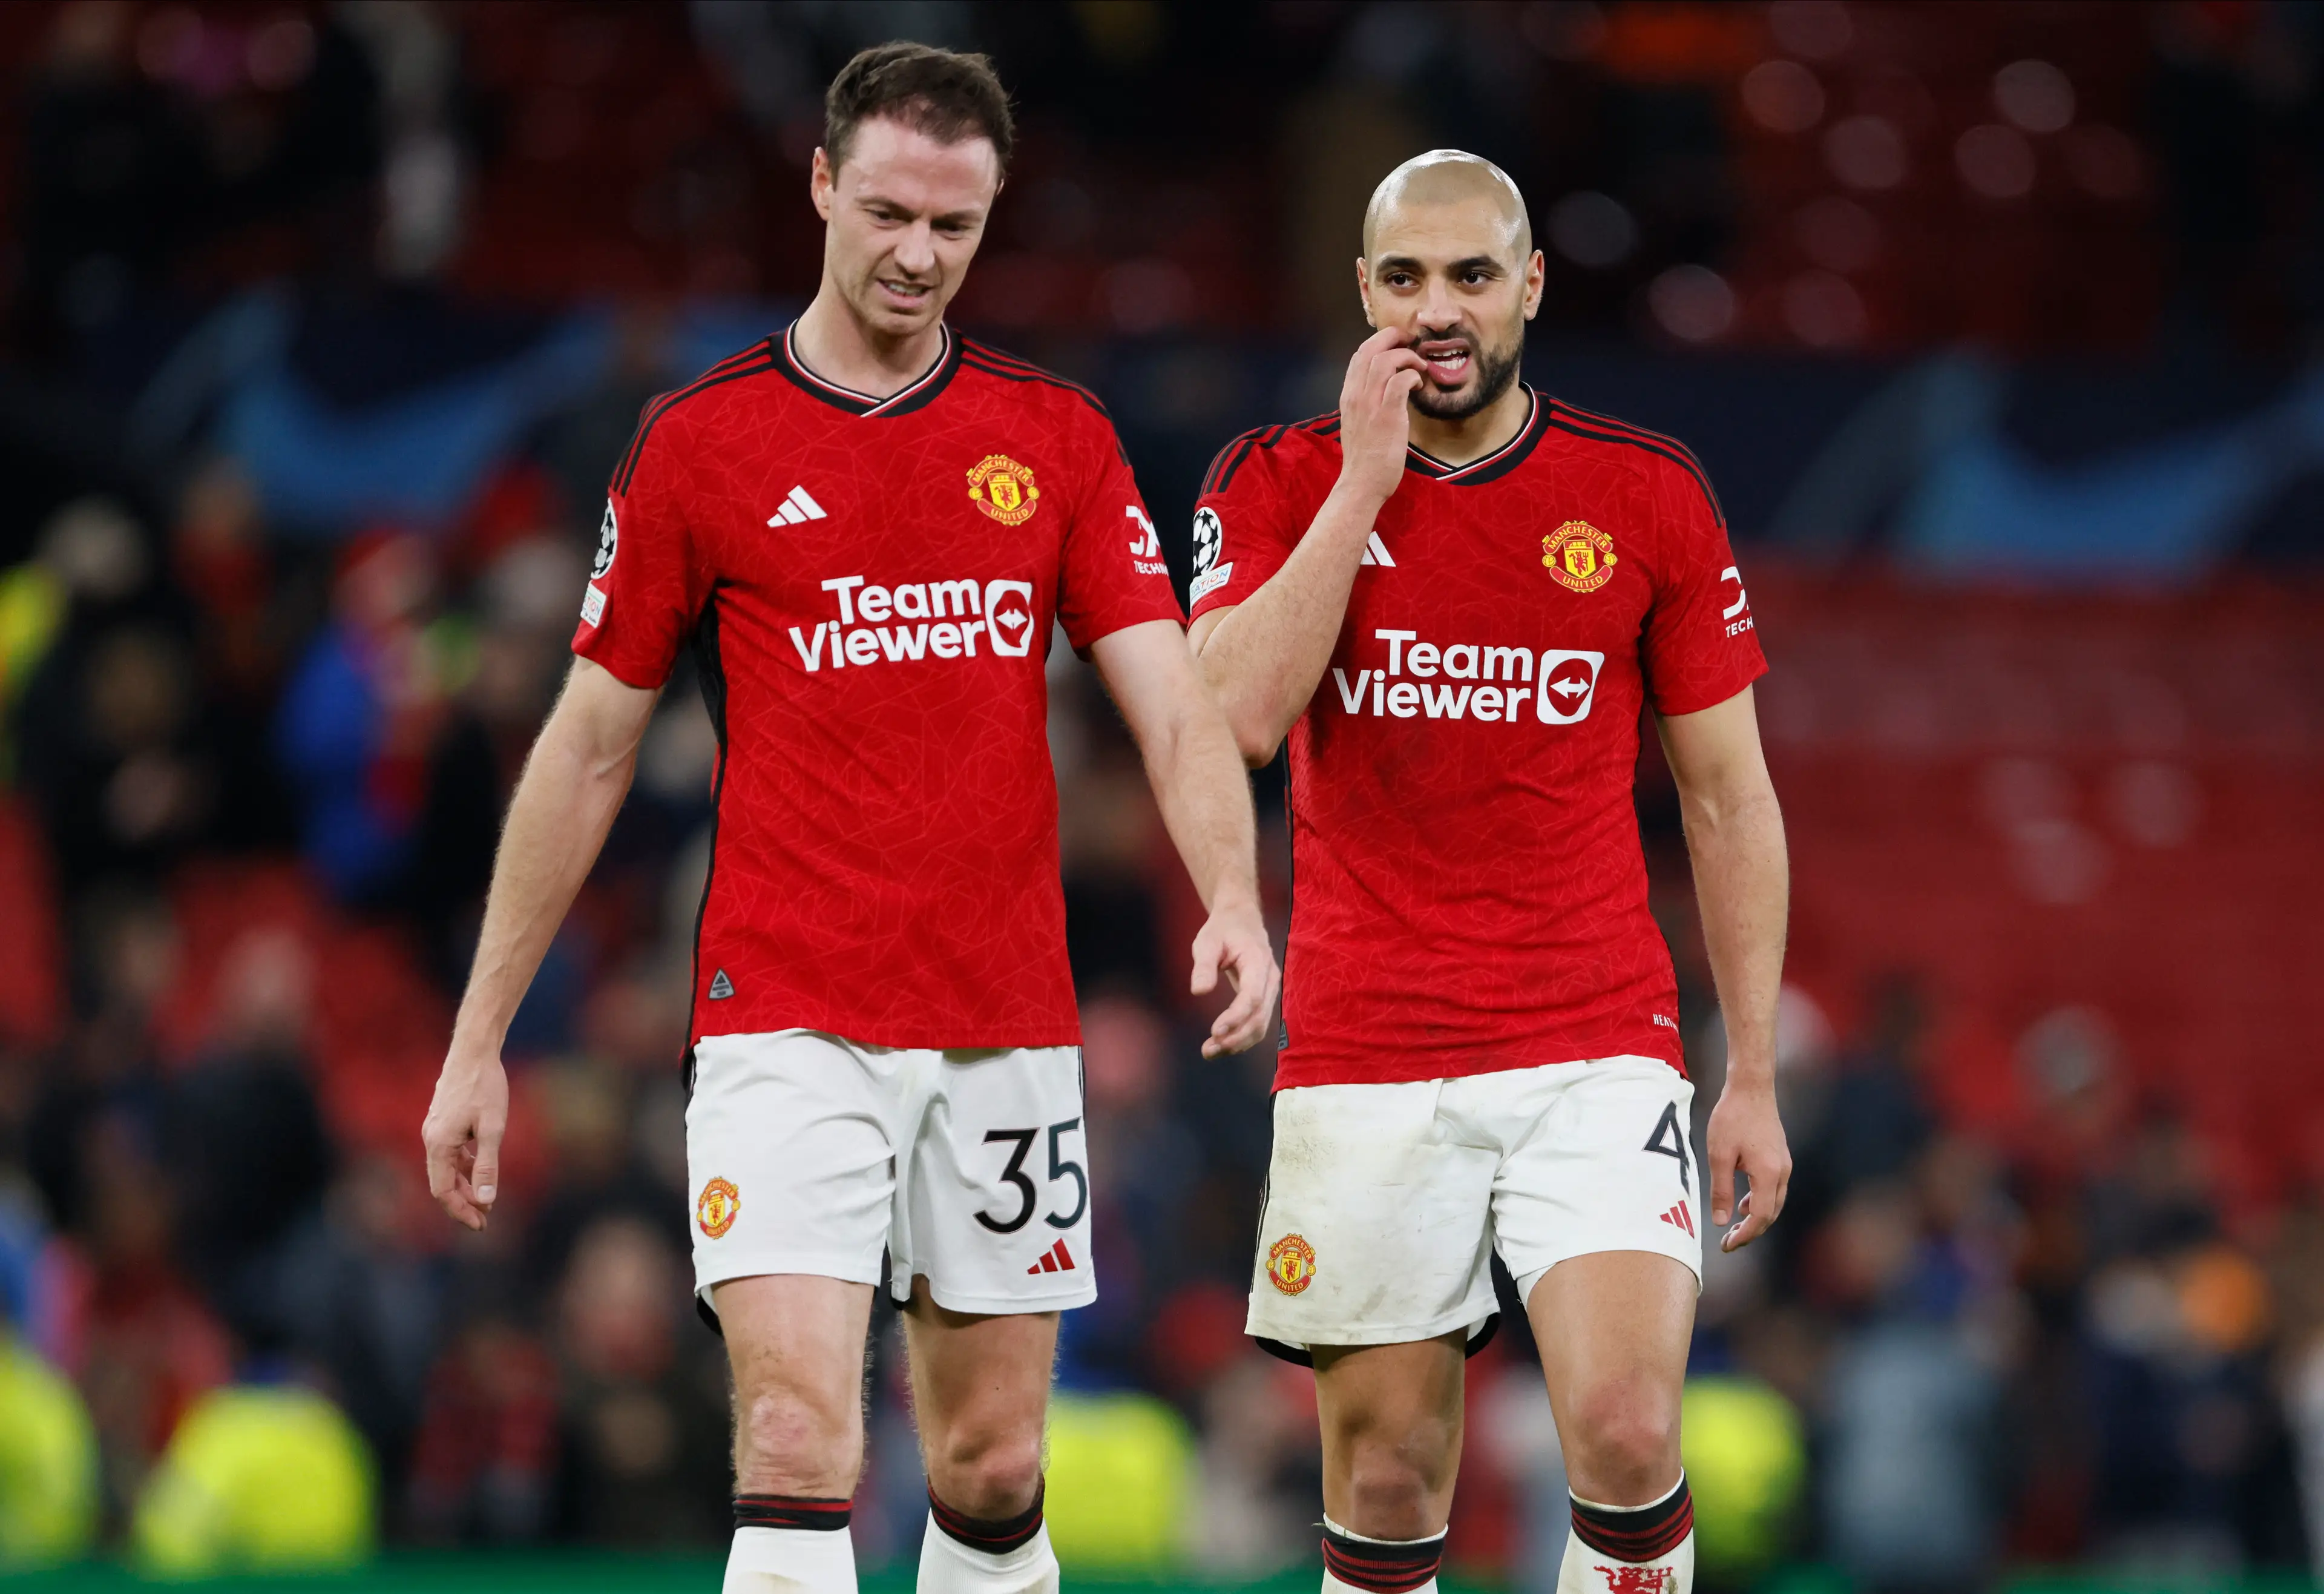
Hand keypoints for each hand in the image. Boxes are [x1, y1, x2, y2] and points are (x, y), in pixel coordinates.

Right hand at [423, 1047, 509, 1231]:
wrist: (474, 1051)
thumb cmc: (484, 1086)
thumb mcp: (492, 1128)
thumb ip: (487, 1165)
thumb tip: (486, 1200)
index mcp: (438, 1144)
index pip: (442, 1191)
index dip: (460, 1211)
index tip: (480, 1225)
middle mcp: (430, 1139)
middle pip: (442, 1182)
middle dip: (463, 1202)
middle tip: (486, 1219)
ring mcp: (435, 1129)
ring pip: (447, 1168)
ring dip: (465, 1185)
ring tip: (486, 1200)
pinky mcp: (443, 1121)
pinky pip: (451, 1153)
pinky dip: (464, 1166)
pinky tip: (480, 1171)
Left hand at [1189, 894, 1280, 1057]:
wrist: (1241, 919)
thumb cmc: (1223, 929)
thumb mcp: (1206, 941)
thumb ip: (1204, 966)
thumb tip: (1199, 992)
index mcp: (1257, 961)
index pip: (1252, 996)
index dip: (1236, 1017)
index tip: (1215, 1031)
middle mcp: (1269, 979)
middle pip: (1259, 1016)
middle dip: (1236, 1037)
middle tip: (1208, 1049)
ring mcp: (1269, 990)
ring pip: (1261, 1024)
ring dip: (1238, 1043)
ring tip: (1210, 1052)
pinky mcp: (1263, 998)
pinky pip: (1258, 1023)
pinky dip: (1242, 1038)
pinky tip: (1222, 1046)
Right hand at [1335, 326, 1425, 505]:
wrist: (1361, 484)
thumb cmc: (1365, 458)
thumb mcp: (1358, 423)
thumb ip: (1368, 403)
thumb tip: (1386, 389)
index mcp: (1348, 396)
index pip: (1360, 354)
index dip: (1381, 341)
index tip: (1399, 344)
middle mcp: (1355, 395)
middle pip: (1370, 348)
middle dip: (1394, 337)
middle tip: (1413, 342)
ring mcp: (1369, 404)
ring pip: (1385, 359)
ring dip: (1408, 356)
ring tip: (1420, 367)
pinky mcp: (1387, 415)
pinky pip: (1400, 381)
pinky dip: (1413, 375)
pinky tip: (1420, 385)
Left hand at [1704, 1075, 1790, 1251]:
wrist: (1751, 1087)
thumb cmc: (1732, 1118)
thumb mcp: (1719, 1156)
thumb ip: (1721, 1191)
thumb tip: (1722, 1222)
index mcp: (1769, 1174)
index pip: (1760, 1217)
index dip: (1744, 1235)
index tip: (1727, 1246)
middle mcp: (1783, 1172)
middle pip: (1770, 1214)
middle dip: (1751, 1231)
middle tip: (1729, 1243)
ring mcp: (1785, 1165)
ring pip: (1774, 1203)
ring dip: (1756, 1217)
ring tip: (1735, 1226)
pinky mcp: (1781, 1158)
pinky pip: (1774, 1189)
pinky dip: (1760, 1201)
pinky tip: (1743, 1201)